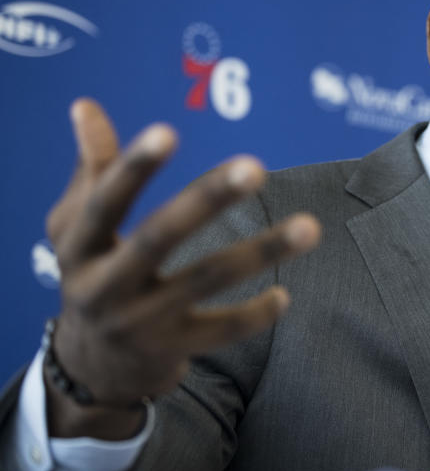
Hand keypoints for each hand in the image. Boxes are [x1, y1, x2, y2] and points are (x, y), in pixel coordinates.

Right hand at [43, 99, 320, 438]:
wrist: (93, 368)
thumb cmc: (93, 274)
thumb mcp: (76, 228)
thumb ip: (92, 168)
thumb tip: (85, 103)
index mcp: (78, 247)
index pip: (104, 203)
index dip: (132, 169)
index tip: (168, 131)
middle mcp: (103, 287)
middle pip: (158, 238)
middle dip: (207, 201)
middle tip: (256, 167)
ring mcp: (138, 323)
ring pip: (206, 281)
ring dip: (261, 252)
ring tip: (311, 226)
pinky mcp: (172, 350)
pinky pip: (221, 332)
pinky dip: (254, 315)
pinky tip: (285, 295)